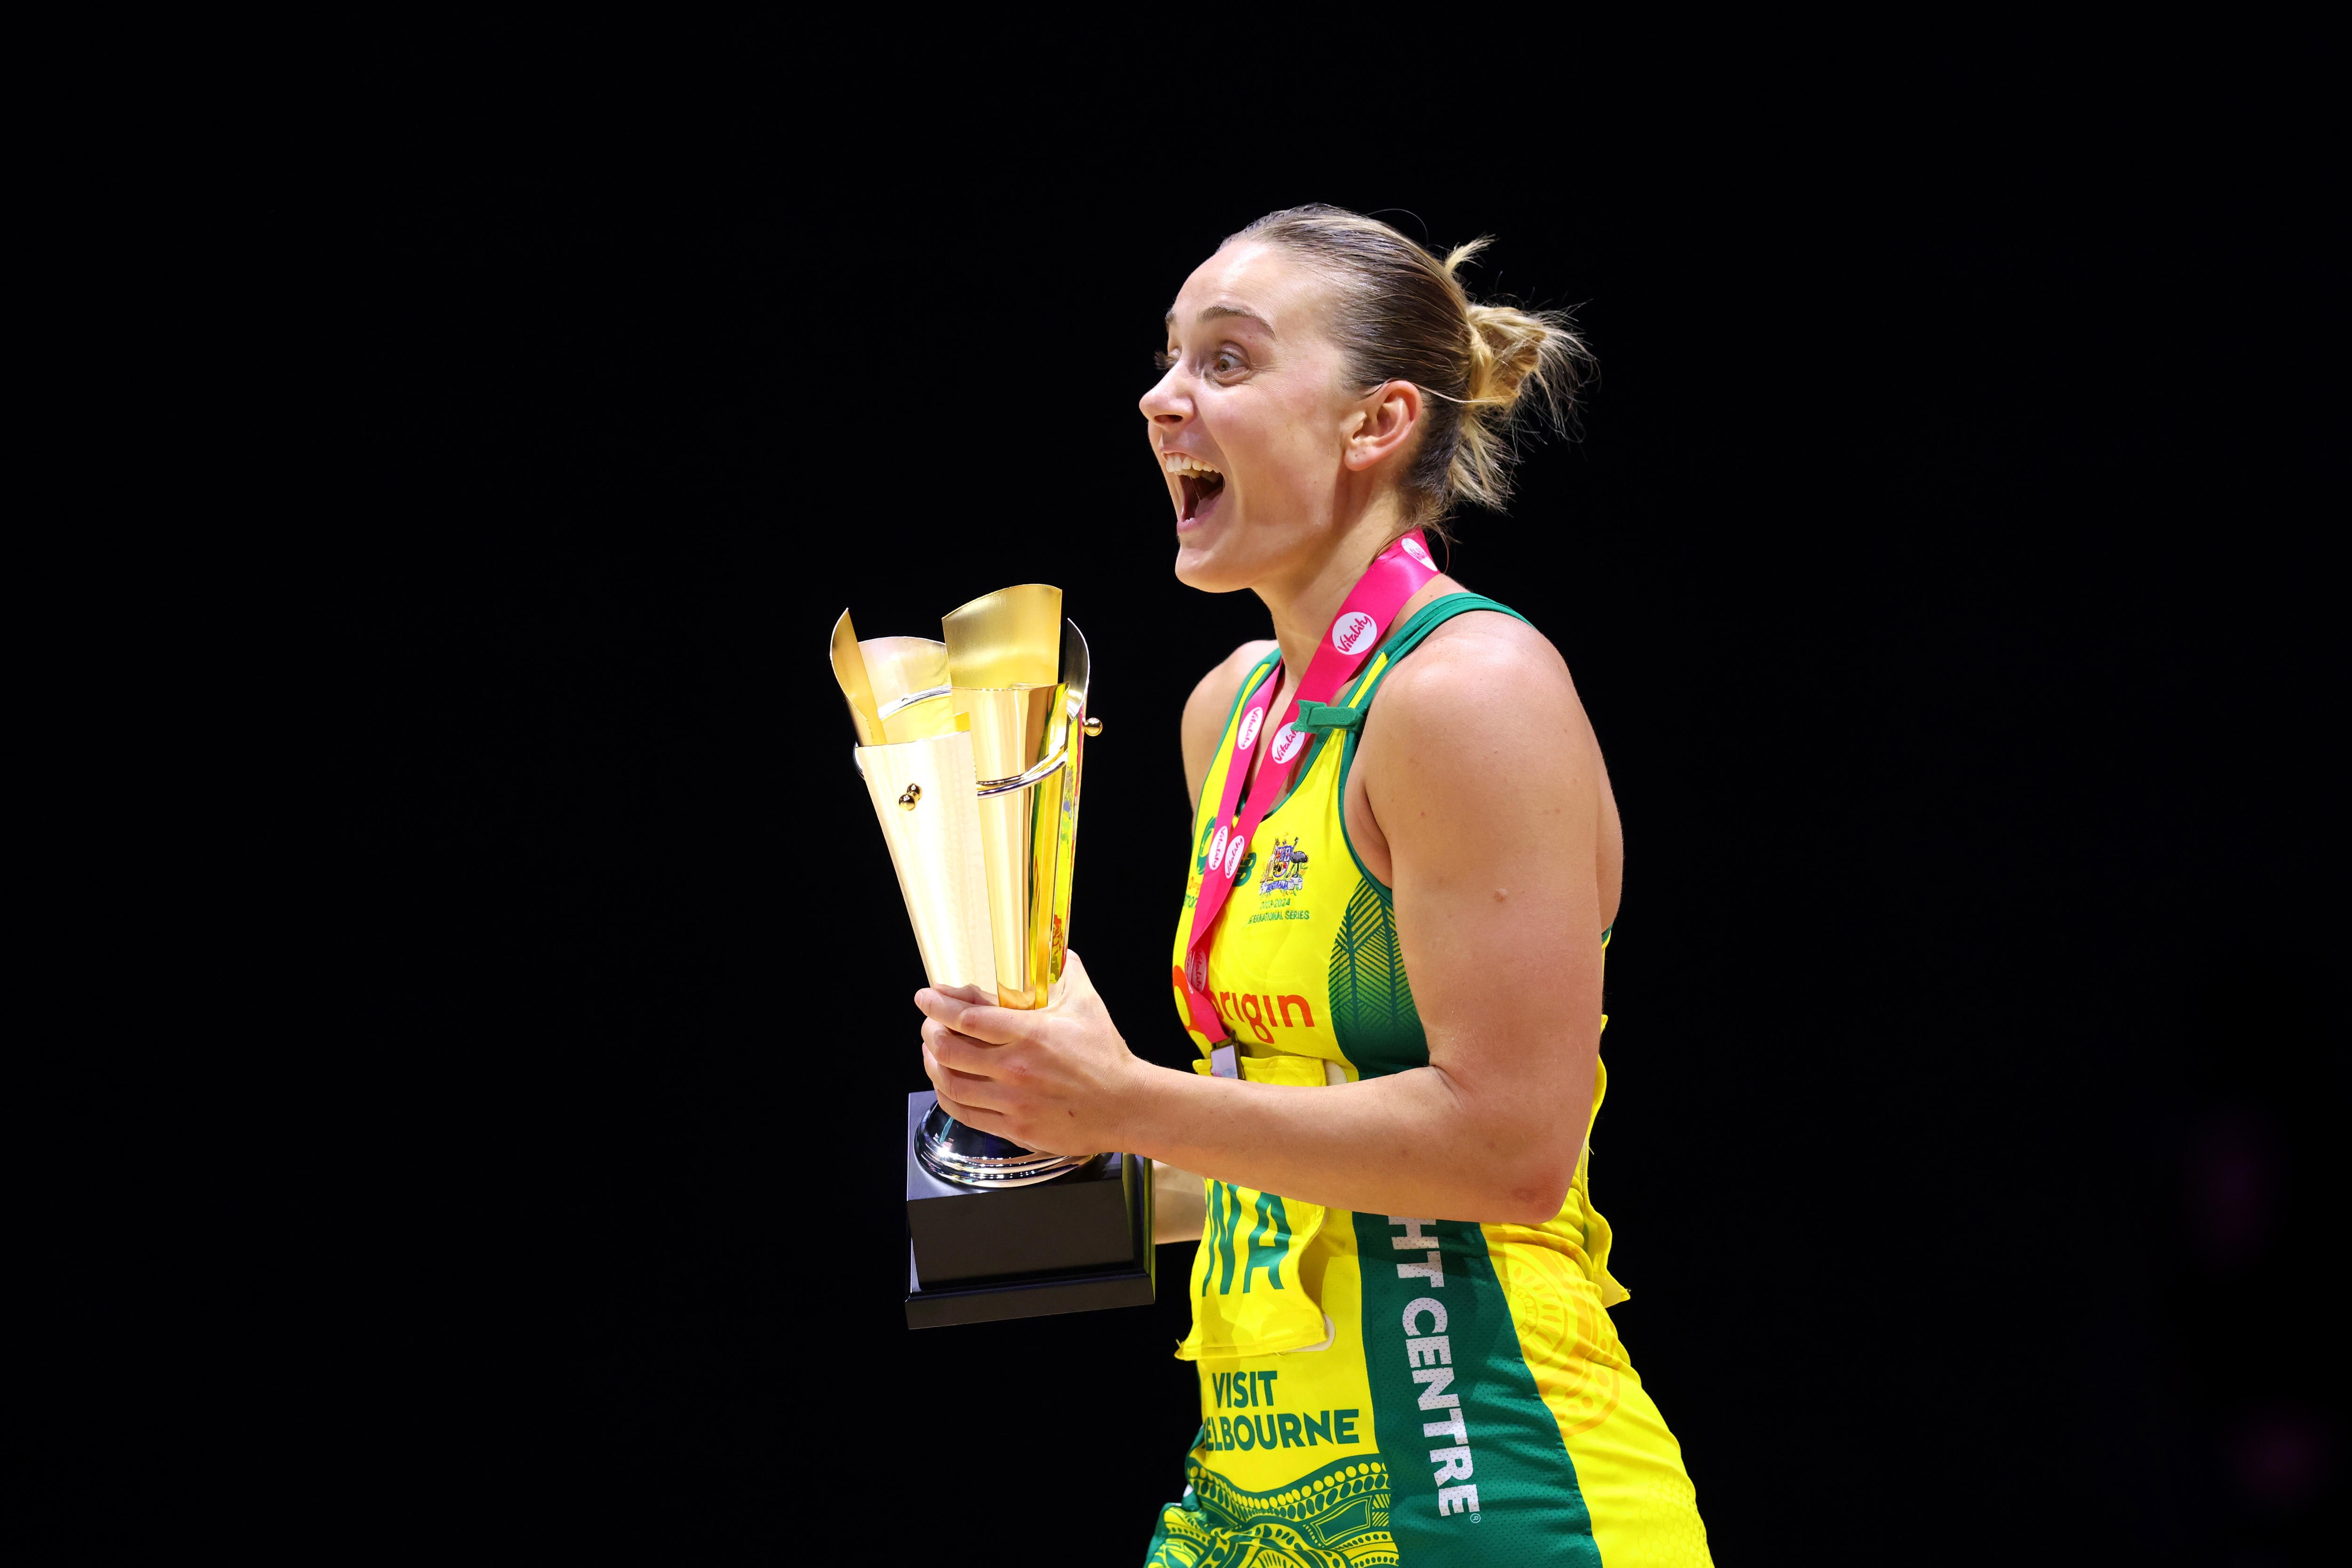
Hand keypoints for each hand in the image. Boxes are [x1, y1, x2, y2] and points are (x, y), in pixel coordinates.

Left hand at [916, 952, 1146, 1155]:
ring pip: (951, 1084)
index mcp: (1029, 1033)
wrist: (1127, 1106)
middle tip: (929, 1022)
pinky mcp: (1014, 1129)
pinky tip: (946, 1085)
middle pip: (949, 1049)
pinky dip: (947, 1097)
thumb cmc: (1107, 1057)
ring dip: (932, 1064)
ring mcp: (1012, 1102)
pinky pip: (966, 1114)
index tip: (926, 996)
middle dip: (930, 1031)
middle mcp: (1015, 1069)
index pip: (967, 1017)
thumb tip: (1058, 950)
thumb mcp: (1087, 1004)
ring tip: (931, 1051)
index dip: (938, 1005)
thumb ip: (1067, 973)